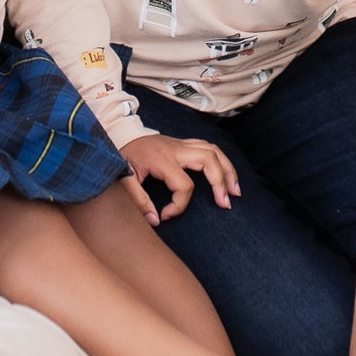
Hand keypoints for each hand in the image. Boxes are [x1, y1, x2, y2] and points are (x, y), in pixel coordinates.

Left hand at [119, 133, 240, 224]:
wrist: (120, 134)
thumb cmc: (123, 157)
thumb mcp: (123, 178)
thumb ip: (138, 200)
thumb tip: (155, 220)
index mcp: (162, 159)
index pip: (184, 184)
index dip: (179, 205)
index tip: (165, 215)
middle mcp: (176, 149)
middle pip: (209, 159)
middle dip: (221, 181)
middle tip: (226, 203)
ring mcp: (181, 144)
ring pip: (214, 150)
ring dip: (228, 170)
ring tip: (235, 191)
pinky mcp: (183, 143)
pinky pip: (209, 147)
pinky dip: (221, 161)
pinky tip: (225, 174)